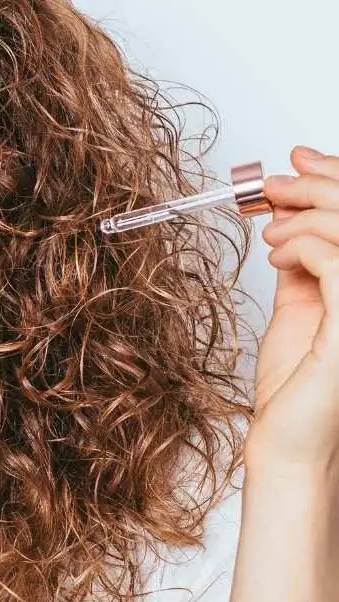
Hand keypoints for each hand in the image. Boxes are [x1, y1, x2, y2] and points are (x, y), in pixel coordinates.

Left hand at [246, 145, 338, 481]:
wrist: (288, 441)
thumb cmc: (297, 388)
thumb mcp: (302, 307)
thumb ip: (306, 263)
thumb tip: (291, 217)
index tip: (300, 159)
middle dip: (320, 183)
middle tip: (275, 183)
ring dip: (306, 213)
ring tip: (269, 230)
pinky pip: (338, 260)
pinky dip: (302, 244)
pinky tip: (278, 257)